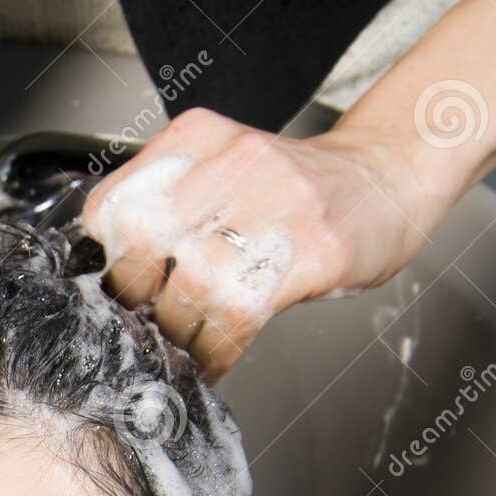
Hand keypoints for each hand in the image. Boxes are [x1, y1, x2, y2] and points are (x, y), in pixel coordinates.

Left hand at [81, 107, 449, 380]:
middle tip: (143, 325)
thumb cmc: (300, 187)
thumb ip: (174, 200)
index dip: (107, 257)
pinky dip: (216, 348)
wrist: (388, 175)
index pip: (118, 200)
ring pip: (192, 283)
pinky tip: (213, 359)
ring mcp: (278, 202)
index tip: (115, 289)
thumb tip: (117, 272)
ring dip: (178, 333)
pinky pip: (241, 311)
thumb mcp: (227, 167)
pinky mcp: (313, 248)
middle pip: (147, 243)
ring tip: (179, 350)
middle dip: (137, 298)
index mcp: (201, 137)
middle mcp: (235, 162)